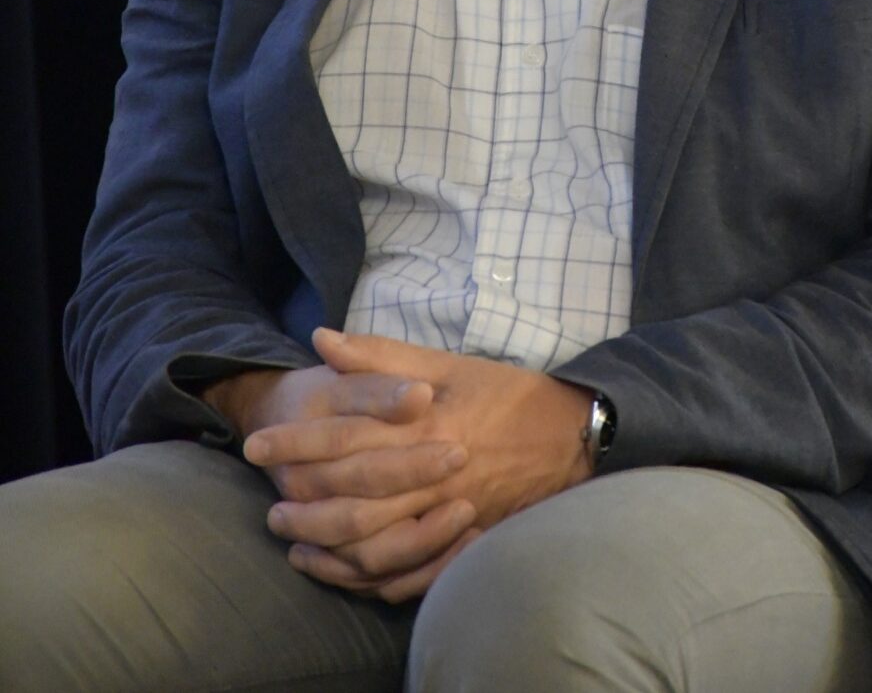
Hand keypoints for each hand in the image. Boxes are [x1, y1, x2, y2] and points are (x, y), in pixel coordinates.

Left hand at [245, 329, 593, 600]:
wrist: (570, 436)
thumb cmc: (505, 393)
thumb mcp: (446, 364)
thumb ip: (381, 355)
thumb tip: (321, 340)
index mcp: (424, 425)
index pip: (344, 437)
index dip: (295, 442)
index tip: (255, 444)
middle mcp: (432, 474)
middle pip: (350, 499)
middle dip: (301, 498)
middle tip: (266, 496)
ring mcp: (447, 515)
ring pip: (373, 545)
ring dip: (325, 544)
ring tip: (291, 536)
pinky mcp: (460, 541)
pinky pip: (405, 573)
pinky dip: (366, 577)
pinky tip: (338, 568)